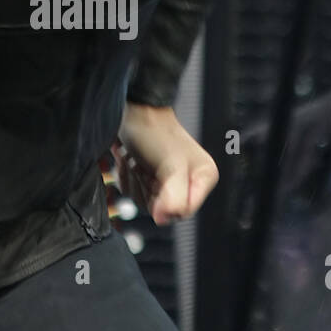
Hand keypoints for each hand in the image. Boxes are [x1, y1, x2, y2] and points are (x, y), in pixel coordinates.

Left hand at [111, 102, 218, 225]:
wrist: (133, 111)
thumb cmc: (156, 132)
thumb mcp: (172, 166)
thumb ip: (174, 197)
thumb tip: (163, 219)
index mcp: (204, 178)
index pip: (184, 211)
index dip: (167, 202)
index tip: (158, 180)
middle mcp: (187, 181)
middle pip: (163, 209)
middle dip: (148, 188)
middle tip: (147, 165)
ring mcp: (165, 180)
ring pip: (145, 201)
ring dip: (135, 181)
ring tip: (138, 160)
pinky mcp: (145, 177)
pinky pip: (132, 192)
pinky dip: (126, 177)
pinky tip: (129, 160)